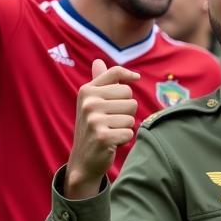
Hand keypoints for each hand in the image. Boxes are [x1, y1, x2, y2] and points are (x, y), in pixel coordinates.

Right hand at [65, 59, 139, 197]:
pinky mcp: (103, 136)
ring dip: (125, 127)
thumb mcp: (92, 103)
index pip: (116, 73)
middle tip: (111, 121)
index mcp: (87, 91)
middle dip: (127, 111)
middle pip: (130, 97)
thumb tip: (98, 61)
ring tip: (110, 131)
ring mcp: (94, 119)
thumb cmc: (93, 127)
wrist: (84, 159)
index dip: (129, 76)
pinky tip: (111, 142)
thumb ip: (99, 82)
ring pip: (132, 116)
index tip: (136, 78)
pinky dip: (124, 139)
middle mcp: (88, 102)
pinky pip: (130, 132)